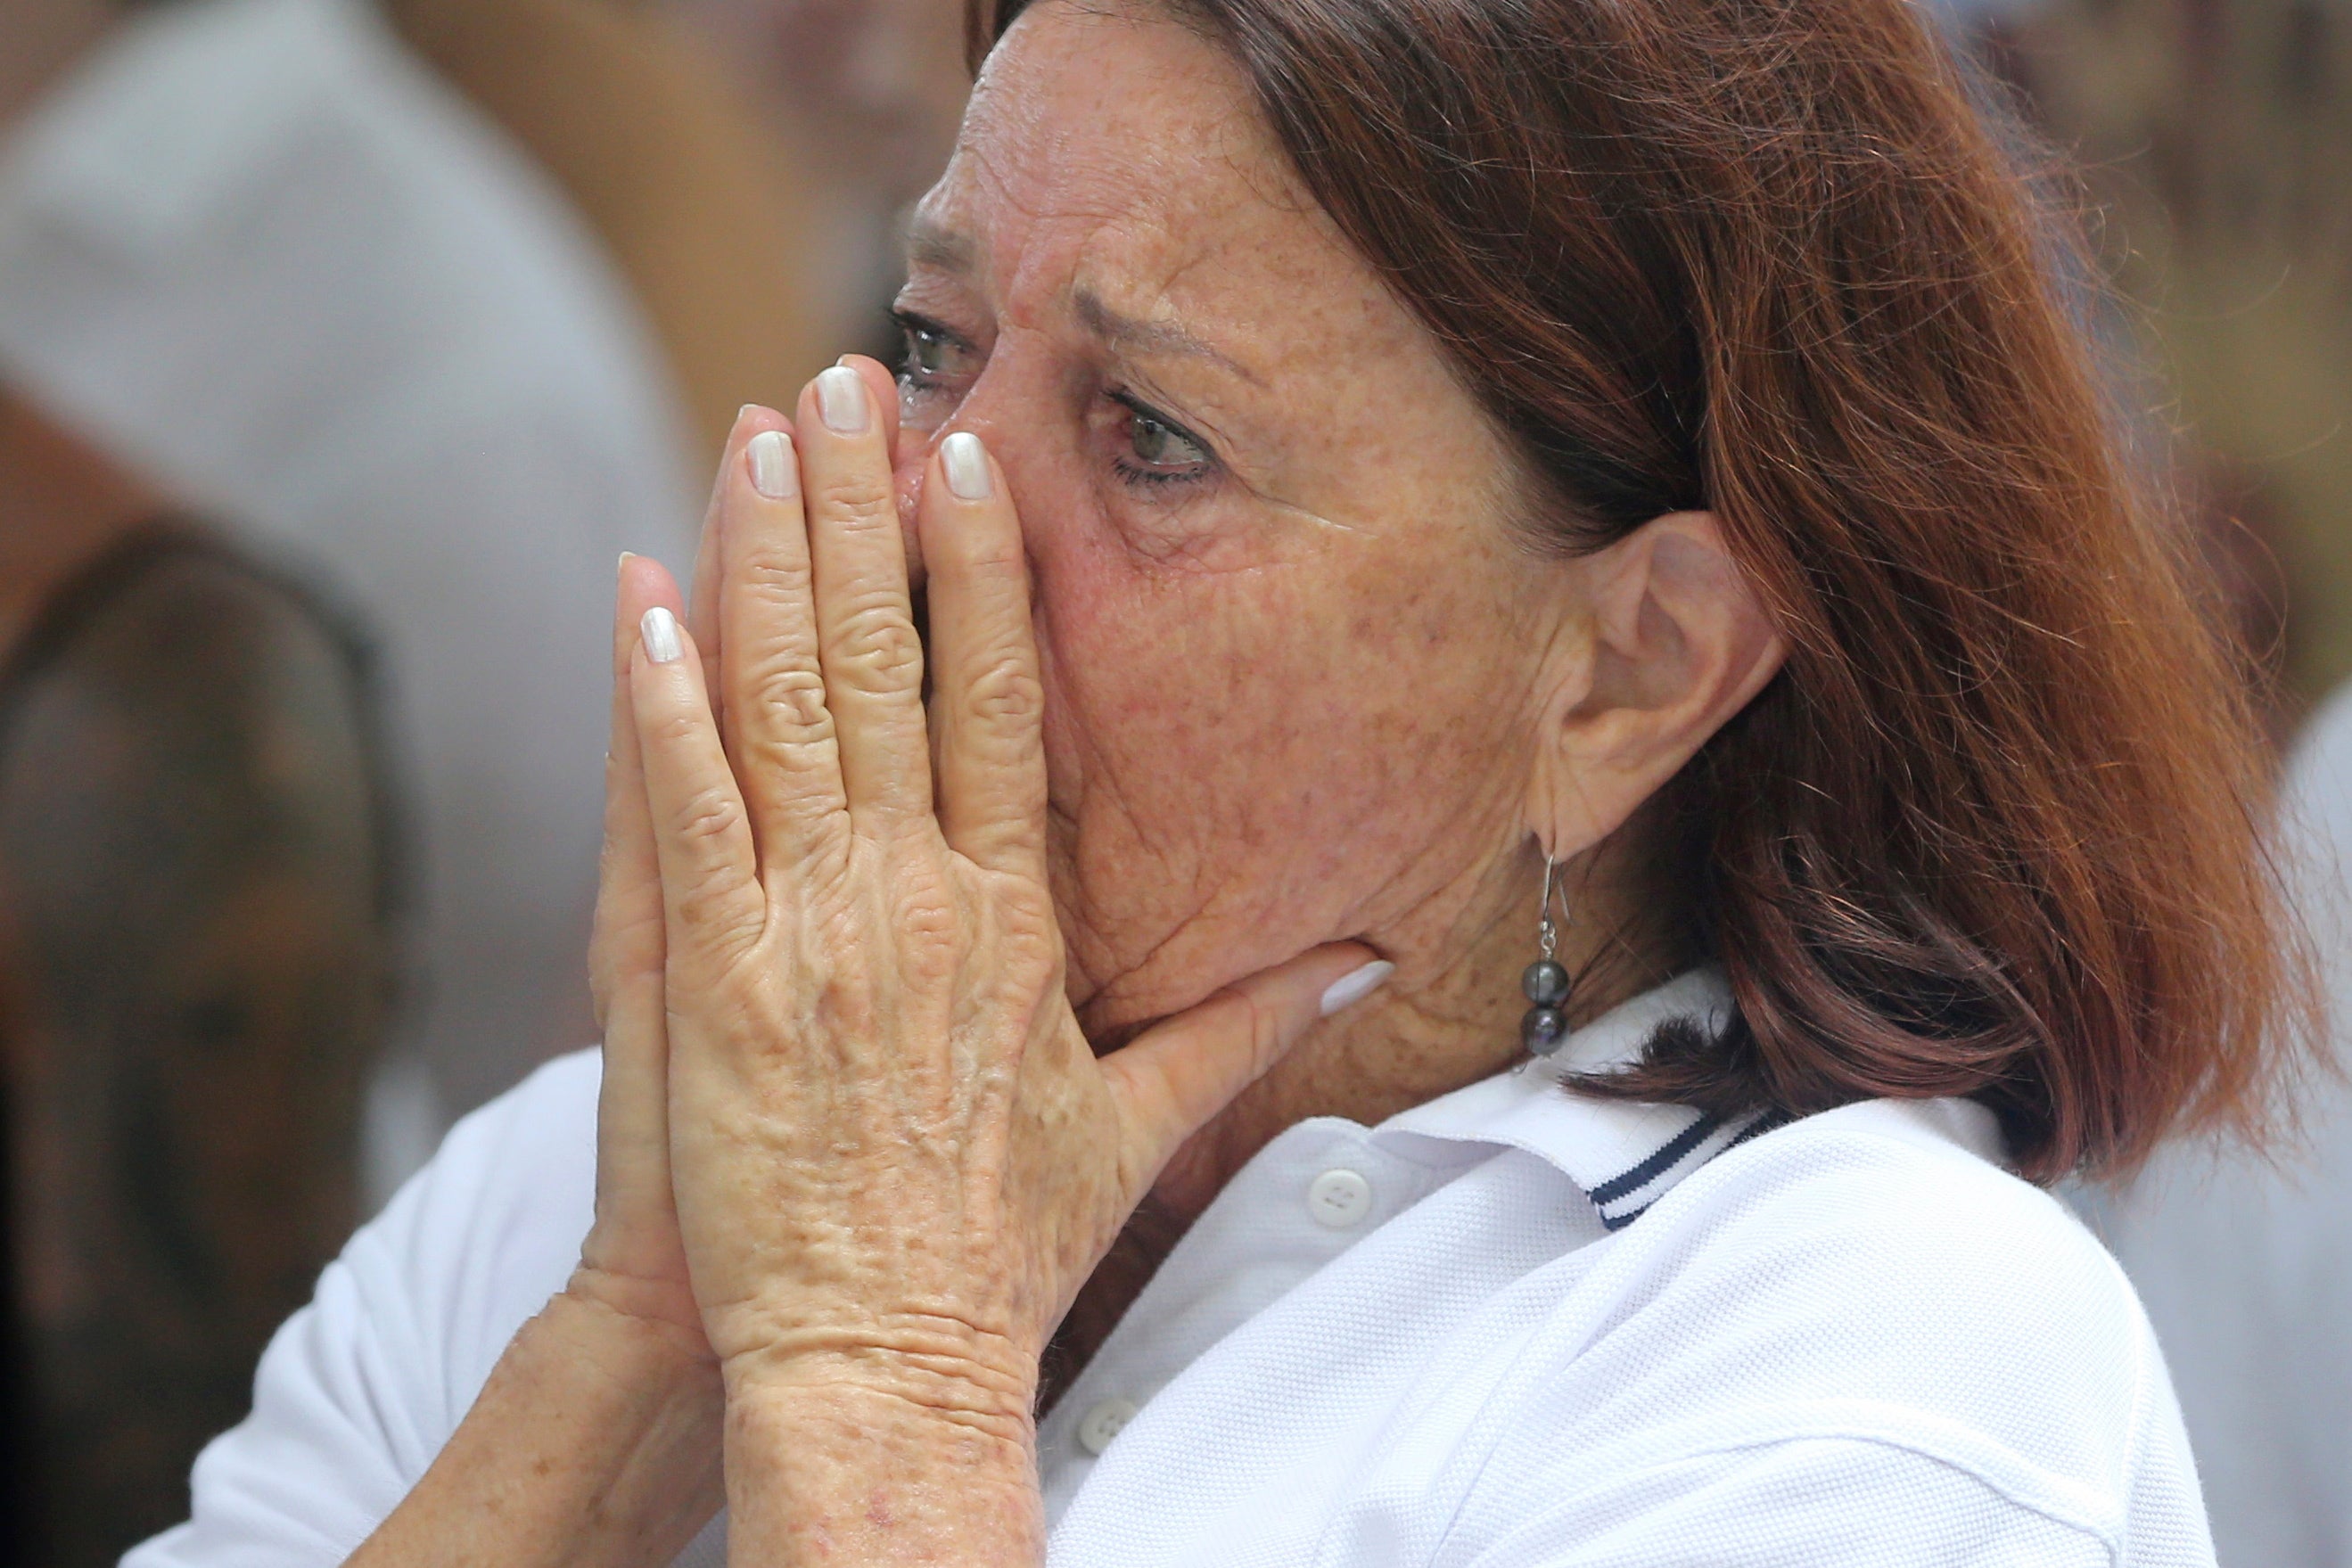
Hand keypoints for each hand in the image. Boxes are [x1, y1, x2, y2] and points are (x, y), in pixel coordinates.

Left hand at [615, 360, 1383, 1555]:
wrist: (888, 1360)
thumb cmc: (1004, 1250)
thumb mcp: (1135, 1126)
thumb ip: (1243, 1024)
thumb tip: (1361, 961)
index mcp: (1014, 916)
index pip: (1000, 704)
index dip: (982, 571)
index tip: (969, 458)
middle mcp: (920, 898)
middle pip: (891, 667)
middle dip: (866, 512)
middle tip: (844, 383)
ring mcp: (814, 932)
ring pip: (786, 708)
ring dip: (766, 562)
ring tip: (755, 439)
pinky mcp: (719, 983)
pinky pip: (687, 813)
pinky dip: (660, 700)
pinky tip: (639, 595)